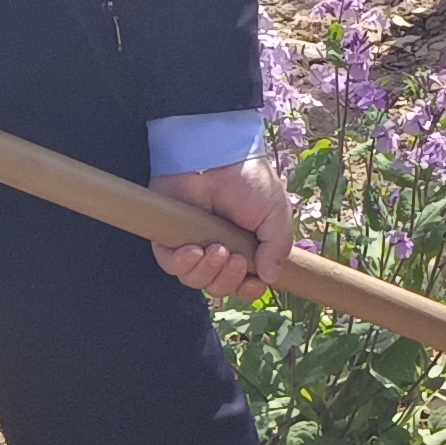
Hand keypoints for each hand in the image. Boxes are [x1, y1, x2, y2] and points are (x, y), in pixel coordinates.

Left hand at [153, 155, 293, 300]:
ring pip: (194, 280)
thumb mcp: (276, 213)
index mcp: (245, 247)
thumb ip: (278, 247)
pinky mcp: (168, 237)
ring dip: (207, 271)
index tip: (253, 282)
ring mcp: (192, 244)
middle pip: (218, 286)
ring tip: (216, 249)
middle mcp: (218, 250)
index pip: (244, 283)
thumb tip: (271, 277)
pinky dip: (182, 263)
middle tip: (234, 257)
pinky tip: (194, 250)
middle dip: (228, 279)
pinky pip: (170, 265)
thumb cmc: (249, 180)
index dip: (248, 289)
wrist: (218, 155)